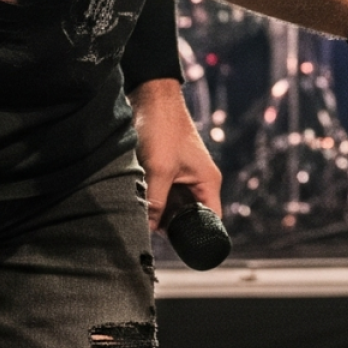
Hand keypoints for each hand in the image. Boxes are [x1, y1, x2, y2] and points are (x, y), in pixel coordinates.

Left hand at [130, 78, 221, 230]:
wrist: (150, 95)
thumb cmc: (163, 128)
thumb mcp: (159, 168)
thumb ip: (155, 201)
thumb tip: (147, 231)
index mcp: (208, 182)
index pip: (212, 221)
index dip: (199, 238)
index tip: (181, 252)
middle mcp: (198, 182)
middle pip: (189, 217)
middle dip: (171, 228)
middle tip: (150, 238)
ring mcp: (181, 177)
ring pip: (171, 207)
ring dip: (157, 213)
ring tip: (140, 219)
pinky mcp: (165, 171)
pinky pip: (160, 194)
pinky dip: (150, 200)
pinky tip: (135, 203)